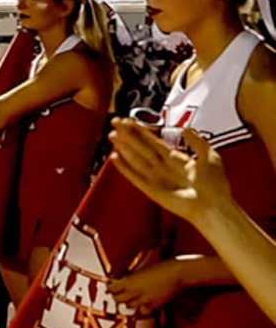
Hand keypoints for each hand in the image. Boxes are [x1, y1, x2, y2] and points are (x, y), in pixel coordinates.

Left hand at [108, 260, 186, 308]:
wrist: (177, 273)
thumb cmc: (160, 267)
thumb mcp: (140, 269)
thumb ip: (130, 277)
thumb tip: (122, 281)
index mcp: (130, 281)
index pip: (112, 289)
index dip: (110, 288)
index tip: (110, 287)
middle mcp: (135, 292)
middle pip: (118, 300)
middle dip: (117, 297)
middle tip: (118, 293)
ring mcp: (145, 300)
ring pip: (129, 307)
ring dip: (128, 303)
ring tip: (130, 298)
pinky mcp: (155, 306)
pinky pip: (143, 311)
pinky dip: (141, 308)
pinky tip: (142, 304)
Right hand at [111, 120, 227, 224]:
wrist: (214, 207)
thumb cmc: (216, 186)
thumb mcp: (210, 157)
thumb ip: (197, 142)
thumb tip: (185, 128)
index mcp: (176, 160)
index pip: (154, 142)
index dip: (141, 131)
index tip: (129, 120)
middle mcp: (164, 168)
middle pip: (141, 148)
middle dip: (128, 135)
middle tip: (115, 122)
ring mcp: (157, 179)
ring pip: (136, 159)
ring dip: (124, 147)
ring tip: (112, 135)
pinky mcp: (152, 191)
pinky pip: (135, 177)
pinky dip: (124, 168)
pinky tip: (114, 158)